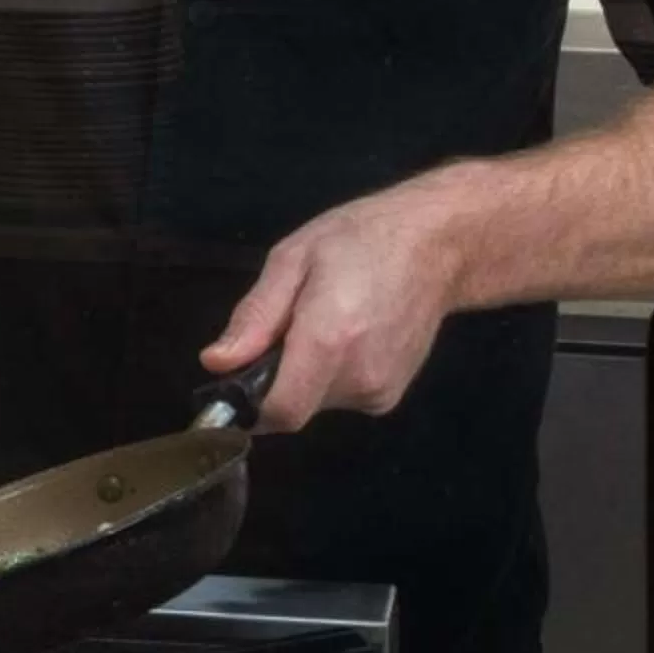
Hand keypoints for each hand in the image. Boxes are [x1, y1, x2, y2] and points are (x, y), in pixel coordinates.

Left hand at [200, 175, 470, 429]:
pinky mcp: (390, 396)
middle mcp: (357, 377)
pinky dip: (332, 376)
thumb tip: (215, 363)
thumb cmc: (360, 240)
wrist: (437, 246)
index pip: (279, 412)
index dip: (249, 405)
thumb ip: (254, 317)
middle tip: (291, 326)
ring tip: (326, 323)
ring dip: (307, 375)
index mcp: (328, 341)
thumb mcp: (293, 260)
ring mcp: (380, 391)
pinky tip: (351, 336)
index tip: (238, 379)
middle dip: (278, 376)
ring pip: (316, 403)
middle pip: (293, 405)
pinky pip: (341, 399)